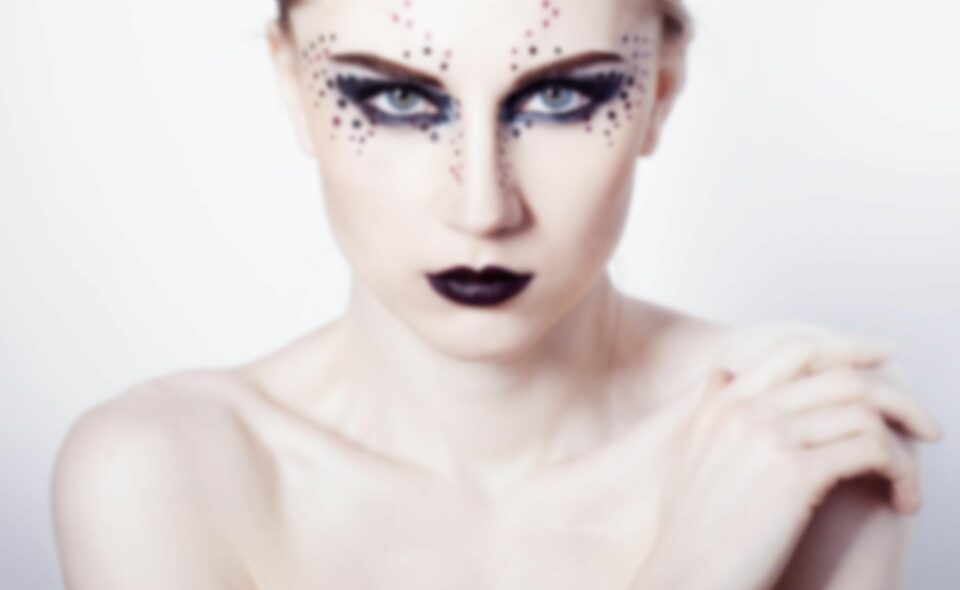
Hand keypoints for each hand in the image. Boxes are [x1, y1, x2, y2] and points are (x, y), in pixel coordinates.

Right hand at [631, 329, 941, 589]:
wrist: (684, 578)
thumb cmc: (690, 531)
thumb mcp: (686, 455)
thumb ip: (708, 410)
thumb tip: (724, 374)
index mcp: (723, 404)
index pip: (796, 350)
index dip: (849, 348)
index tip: (881, 356)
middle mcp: (744, 410)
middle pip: (842, 376)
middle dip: (897, 399)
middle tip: (924, 426)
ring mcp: (767, 438)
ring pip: (865, 412)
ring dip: (904, 445)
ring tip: (908, 479)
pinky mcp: (794, 475)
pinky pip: (873, 450)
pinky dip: (901, 473)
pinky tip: (900, 497)